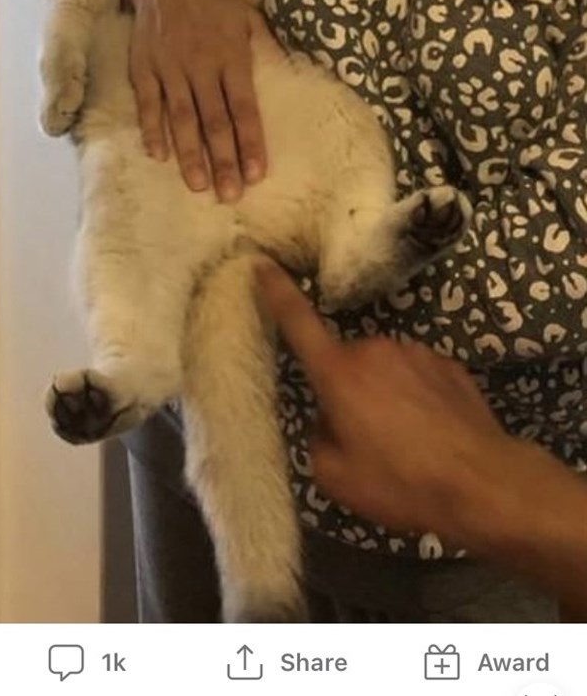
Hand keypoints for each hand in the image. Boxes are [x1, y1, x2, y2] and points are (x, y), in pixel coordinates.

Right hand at [126, 0, 269, 201]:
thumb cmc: (213, 1)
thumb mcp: (248, 17)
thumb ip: (266, 47)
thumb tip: (292, 71)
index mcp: (231, 57)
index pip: (244, 108)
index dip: (251, 142)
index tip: (257, 174)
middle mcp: (202, 67)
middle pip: (214, 121)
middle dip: (223, 160)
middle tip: (230, 194)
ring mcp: (170, 69)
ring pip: (182, 118)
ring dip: (189, 154)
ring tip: (198, 185)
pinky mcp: (144, 68)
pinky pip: (148, 103)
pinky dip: (152, 129)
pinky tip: (159, 155)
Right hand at [254, 261, 522, 542]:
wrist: (482, 482)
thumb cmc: (399, 481)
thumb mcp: (336, 477)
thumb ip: (317, 439)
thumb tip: (328, 421)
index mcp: (338, 372)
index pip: (298, 322)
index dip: (277, 291)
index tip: (261, 263)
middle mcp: (373, 349)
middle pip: (346, 364)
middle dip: (348, 392)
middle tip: (366, 440)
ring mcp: (415, 352)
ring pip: (384, 371)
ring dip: (385, 396)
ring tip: (406, 443)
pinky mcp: (448, 364)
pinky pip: (418, 377)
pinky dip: (418, 399)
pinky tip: (433, 433)